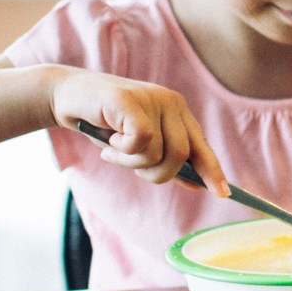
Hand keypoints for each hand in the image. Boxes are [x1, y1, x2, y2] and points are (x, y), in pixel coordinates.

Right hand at [50, 71, 226, 192]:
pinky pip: (140, 143)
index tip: (223, 194)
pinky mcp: (131, 101)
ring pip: (158, 153)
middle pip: (181, 155)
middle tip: (130, 165)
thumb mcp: (139, 143)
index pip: (201, 146)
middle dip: (156, 173)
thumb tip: (198, 183)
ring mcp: (153, 99)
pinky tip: (108, 139)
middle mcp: (171, 102)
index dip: (212, 171)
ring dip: (131, 163)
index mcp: (178, 111)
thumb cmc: (104, 122)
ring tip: (113, 149)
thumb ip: (166, 159)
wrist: (68, 96)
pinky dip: (122, 151)